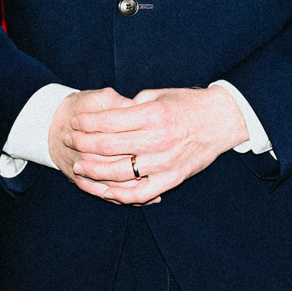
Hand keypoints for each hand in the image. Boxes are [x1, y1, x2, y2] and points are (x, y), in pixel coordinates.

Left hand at [62, 86, 247, 203]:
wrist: (221, 120)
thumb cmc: (187, 104)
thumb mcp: (158, 95)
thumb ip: (131, 106)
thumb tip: (106, 116)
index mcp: (153, 115)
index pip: (108, 121)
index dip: (87, 123)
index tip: (75, 122)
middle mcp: (158, 139)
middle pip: (109, 146)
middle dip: (84, 144)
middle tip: (70, 142)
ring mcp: (165, 162)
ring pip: (120, 173)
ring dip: (95, 171)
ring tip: (80, 167)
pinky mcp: (173, 178)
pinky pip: (141, 193)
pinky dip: (121, 195)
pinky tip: (106, 190)